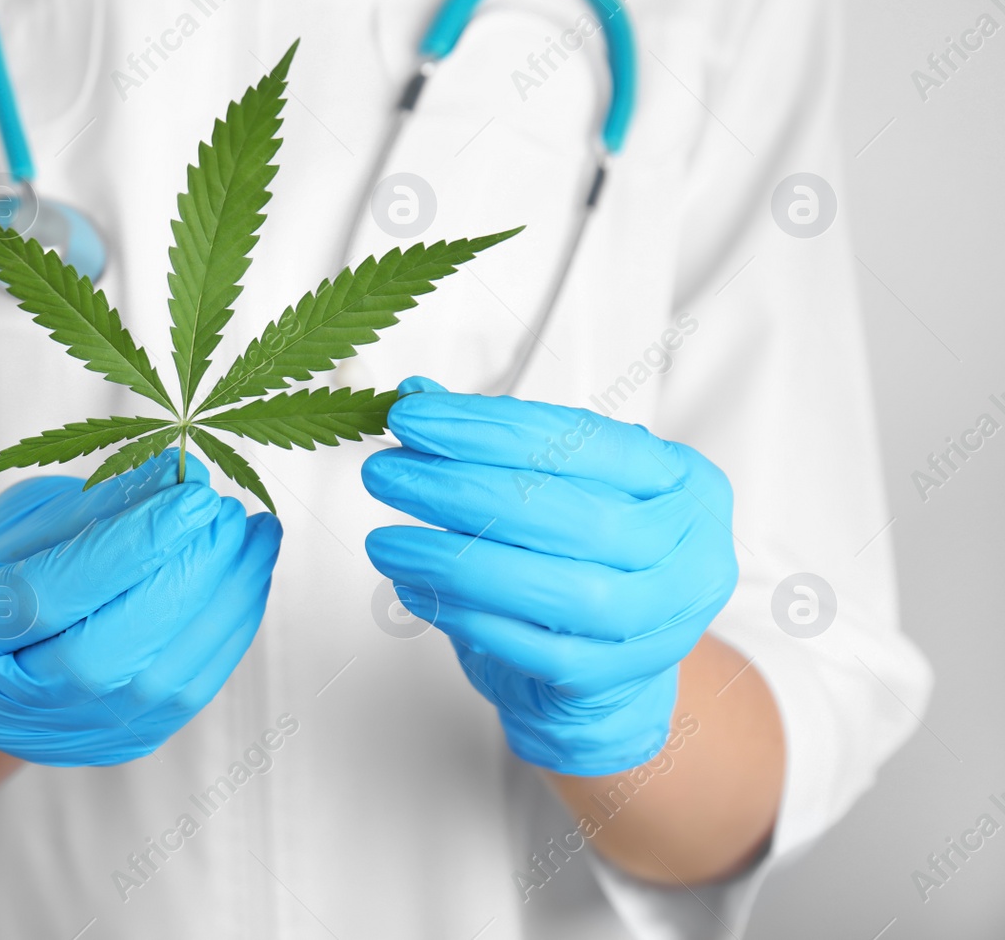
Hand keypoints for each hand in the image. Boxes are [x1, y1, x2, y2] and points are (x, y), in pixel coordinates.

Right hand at [0, 449, 281, 766]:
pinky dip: (231, 627)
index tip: (194, 494)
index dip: (131, 544)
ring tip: (254, 534)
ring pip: (165, 679)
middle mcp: (16, 700)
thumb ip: (92, 507)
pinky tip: (248, 573)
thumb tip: (176, 474)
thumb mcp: (18, 524)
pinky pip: (193, 689)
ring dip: (224, 600)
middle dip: (185, 575)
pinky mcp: (127, 740)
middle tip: (225, 512)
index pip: (53, 593)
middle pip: (110, 652)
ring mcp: (75, 732)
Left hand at [361, 377, 737, 776]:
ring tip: (386, 542)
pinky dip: (465, 615)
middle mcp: (690, 550)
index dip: (486, 426)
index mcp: (685, 480)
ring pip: (555, 588)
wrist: (615, 672)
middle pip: (568, 512)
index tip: (410, 416)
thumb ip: (494, 441)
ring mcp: (660, 623)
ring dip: (454, 560)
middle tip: (387, 474)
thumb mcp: (553, 487)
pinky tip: (415, 589)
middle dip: (461, 489)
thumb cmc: (583, 559)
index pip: (580, 439)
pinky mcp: (614, 679)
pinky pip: (532, 648)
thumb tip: (418, 396)